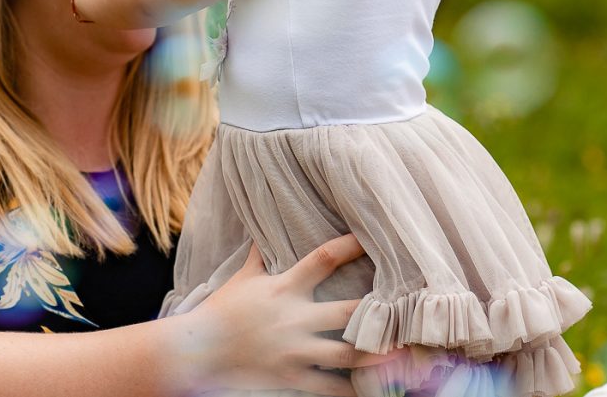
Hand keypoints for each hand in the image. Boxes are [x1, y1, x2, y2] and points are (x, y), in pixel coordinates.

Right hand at [170, 235, 392, 396]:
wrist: (196, 351)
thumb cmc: (221, 310)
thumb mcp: (242, 277)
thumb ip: (260, 254)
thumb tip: (263, 227)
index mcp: (285, 287)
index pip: (323, 258)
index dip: (349, 246)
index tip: (372, 237)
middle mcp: (296, 317)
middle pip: (349, 311)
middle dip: (380, 310)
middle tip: (410, 306)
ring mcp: (295, 350)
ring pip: (347, 354)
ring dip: (376, 354)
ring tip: (404, 353)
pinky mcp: (291, 377)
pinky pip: (328, 388)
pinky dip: (351, 391)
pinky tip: (372, 392)